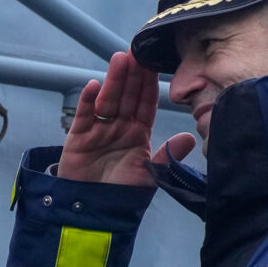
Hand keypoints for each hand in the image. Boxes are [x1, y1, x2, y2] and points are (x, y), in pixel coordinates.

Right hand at [59, 51, 196, 185]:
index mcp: (138, 134)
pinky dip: (87, 102)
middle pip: (126, 96)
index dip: (149, 84)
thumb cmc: (123, 196)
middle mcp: (119, 128)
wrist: (94, 214)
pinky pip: (84, 116)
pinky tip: (94, 86)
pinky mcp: (78, 138)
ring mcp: (98, 131)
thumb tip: (189, 137)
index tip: (153, 63)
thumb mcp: (150, 175)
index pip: (145, 104)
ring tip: (119, 61)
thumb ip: (167, 156)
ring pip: (107, 101)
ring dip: (113, 81)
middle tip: (136, 52)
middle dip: (131, 75)